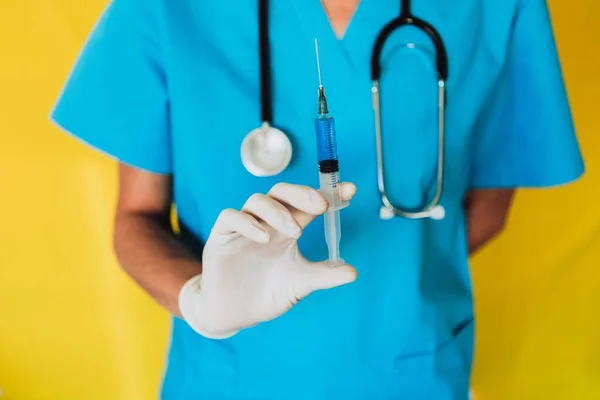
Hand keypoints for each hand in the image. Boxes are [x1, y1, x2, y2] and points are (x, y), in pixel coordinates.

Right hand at [178, 182, 357, 338]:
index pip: (308, 204)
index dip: (328, 194)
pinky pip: (230, 217)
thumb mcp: (300, 284)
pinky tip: (264, 237)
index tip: (350, 191)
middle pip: (281, 192)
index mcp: (288, 228)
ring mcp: (244, 227)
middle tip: (321, 206)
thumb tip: (353, 272)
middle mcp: (267, 222)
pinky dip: (248, 222)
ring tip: (295, 232)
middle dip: (302, 194)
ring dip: (278, 211)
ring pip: (257, 200)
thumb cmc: (267, 293)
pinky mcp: (221, 236)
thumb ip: (325, 275)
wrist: (235, 314)